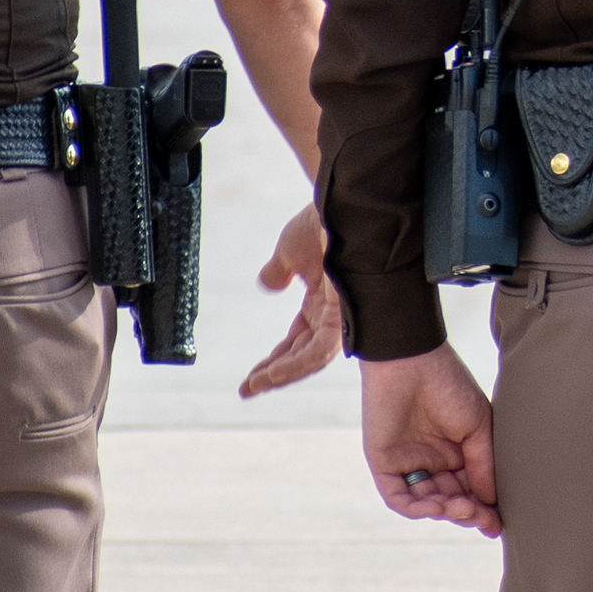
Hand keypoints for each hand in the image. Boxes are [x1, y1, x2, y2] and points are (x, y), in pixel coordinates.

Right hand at [237, 199, 344, 396]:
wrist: (342, 201)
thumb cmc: (323, 220)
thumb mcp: (290, 250)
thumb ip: (279, 271)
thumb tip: (268, 284)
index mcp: (323, 304)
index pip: (297, 342)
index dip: (274, 361)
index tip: (250, 379)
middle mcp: (335, 313)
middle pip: (303, 355)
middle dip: (274, 375)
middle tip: (248, 390)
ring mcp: (341, 315)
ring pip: (311, 359)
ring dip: (282, 374)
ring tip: (257, 385)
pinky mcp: (345, 315)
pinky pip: (319, 351)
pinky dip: (295, 365)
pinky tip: (273, 373)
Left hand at [361, 346, 500, 536]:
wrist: (412, 361)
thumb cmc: (450, 386)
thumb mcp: (479, 426)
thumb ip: (484, 465)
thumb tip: (491, 502)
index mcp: (457, 452)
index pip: (471, 489)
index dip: (485, 509)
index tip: (500, 526)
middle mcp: (433, 461)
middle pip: (451, 500)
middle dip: (468, 514)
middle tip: (484, 520)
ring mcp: (408, 464)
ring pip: (427, 503)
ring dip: (447, 512)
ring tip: (465, 509)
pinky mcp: (384, 464)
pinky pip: (399, 498)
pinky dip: (418, 509)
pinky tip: (439, 507)